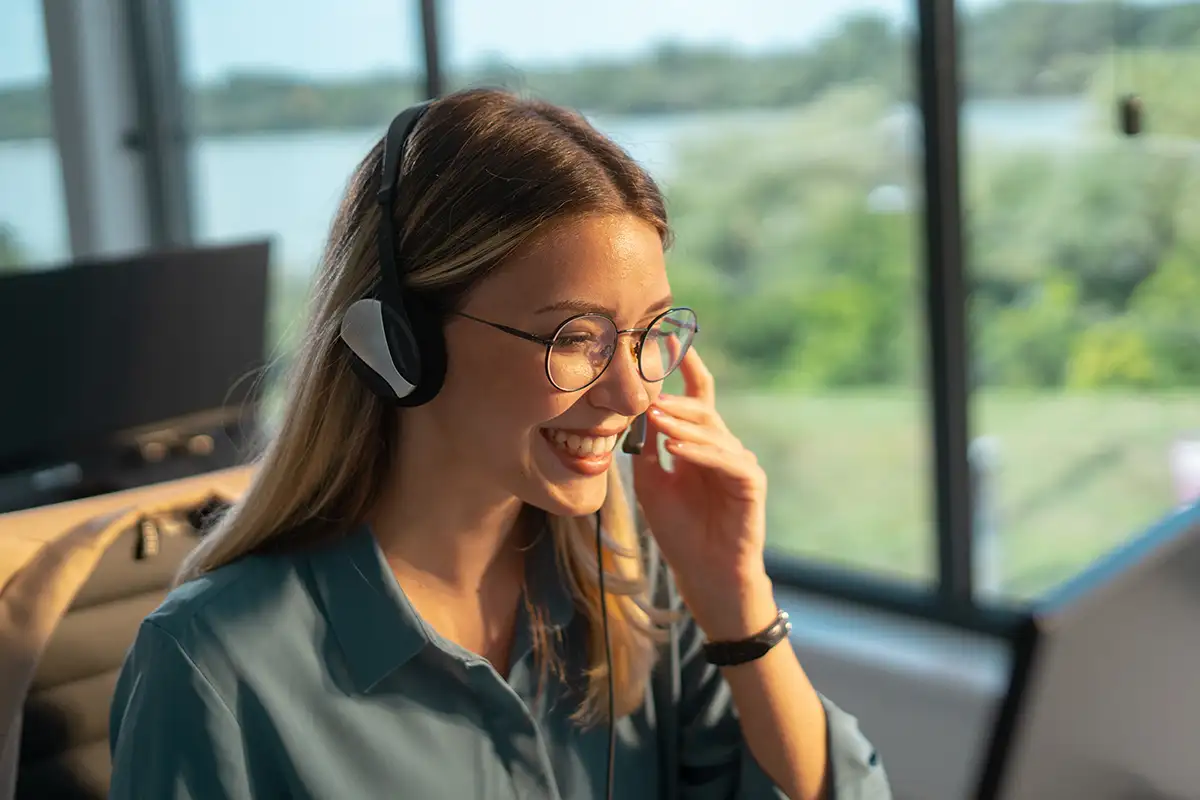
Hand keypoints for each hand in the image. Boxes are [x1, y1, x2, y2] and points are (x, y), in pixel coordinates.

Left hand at [631, 348, 776, 639]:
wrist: (705, 575)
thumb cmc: (679, 532)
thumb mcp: (651, 484)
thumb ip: (646, 450)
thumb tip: (633, 413)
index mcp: (701, 444)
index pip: (697, 396)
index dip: (686, 367)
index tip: (669, 338)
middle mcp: (723, 447)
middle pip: (702, 408)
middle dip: (674, 397)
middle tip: (647, 389)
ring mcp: (740, 463)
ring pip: (711, 431)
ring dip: (681, 423)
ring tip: (655, 415)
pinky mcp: (750, 483)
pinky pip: (725, 459)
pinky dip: (700, 452)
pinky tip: (676, 448)